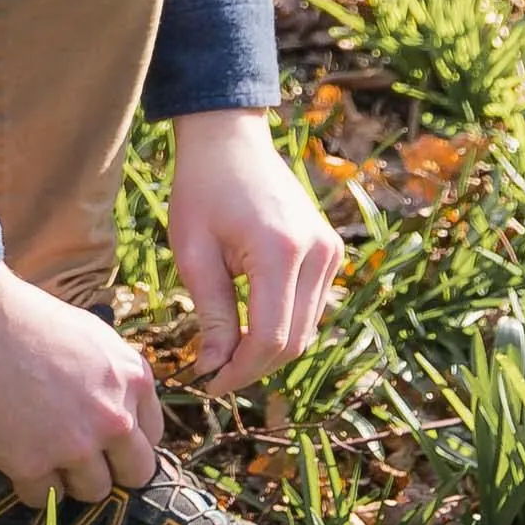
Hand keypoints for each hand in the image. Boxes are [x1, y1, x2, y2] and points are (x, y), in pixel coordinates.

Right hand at [0, 266, 164, 506]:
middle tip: (82, 455)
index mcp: (134, 380)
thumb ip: (115, 377)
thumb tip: (121, 409)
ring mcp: (75, 446)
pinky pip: (44, 499)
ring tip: (45, 452)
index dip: (126, 439)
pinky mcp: (33, 465)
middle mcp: (114, 418)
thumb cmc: (31, 318)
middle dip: (111, 468)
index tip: (105, 437)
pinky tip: (18, 459)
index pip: (152, 437)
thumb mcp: (93, 335)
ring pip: (93, 492)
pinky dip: (32, 486)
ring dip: (72, 479)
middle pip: (135, 474)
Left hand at [168, 108, 343, 396]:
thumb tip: (215, 370)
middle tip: (216, 375)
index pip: (271, 337)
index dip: (241, 371)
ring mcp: (331, 250)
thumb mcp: (193, 253)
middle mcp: (317, 252)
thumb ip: (211, 314)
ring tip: (229, 353)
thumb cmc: (201, 190)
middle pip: (295, 340)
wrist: (229, 140)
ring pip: (308, 329)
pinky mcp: (331, 249)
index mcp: (280, 251)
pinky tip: (250, 325)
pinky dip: (284, 324)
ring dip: (271, 349)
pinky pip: (312, 306)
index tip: (209, 384)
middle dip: (255, 366)